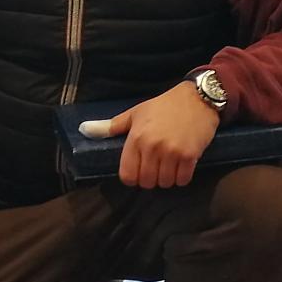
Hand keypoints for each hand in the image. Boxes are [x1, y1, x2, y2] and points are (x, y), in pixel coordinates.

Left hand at [105, 81, 221, 189]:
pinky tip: (182, 166)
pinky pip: (182, 180)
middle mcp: (152, 147)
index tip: (139, 170)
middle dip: (151, 178)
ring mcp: (172, 152)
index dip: (132, 177)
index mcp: (136, 138)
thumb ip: (111, 126)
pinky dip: (182, 177)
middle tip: (156, 167)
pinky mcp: (190, 156)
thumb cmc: (164, 106)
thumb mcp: (136, 113)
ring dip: (167, 178)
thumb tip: (84, 129)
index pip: (128, 175)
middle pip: (147, 182)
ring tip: (170, 165)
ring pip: (165, 183)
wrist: (198, 98)